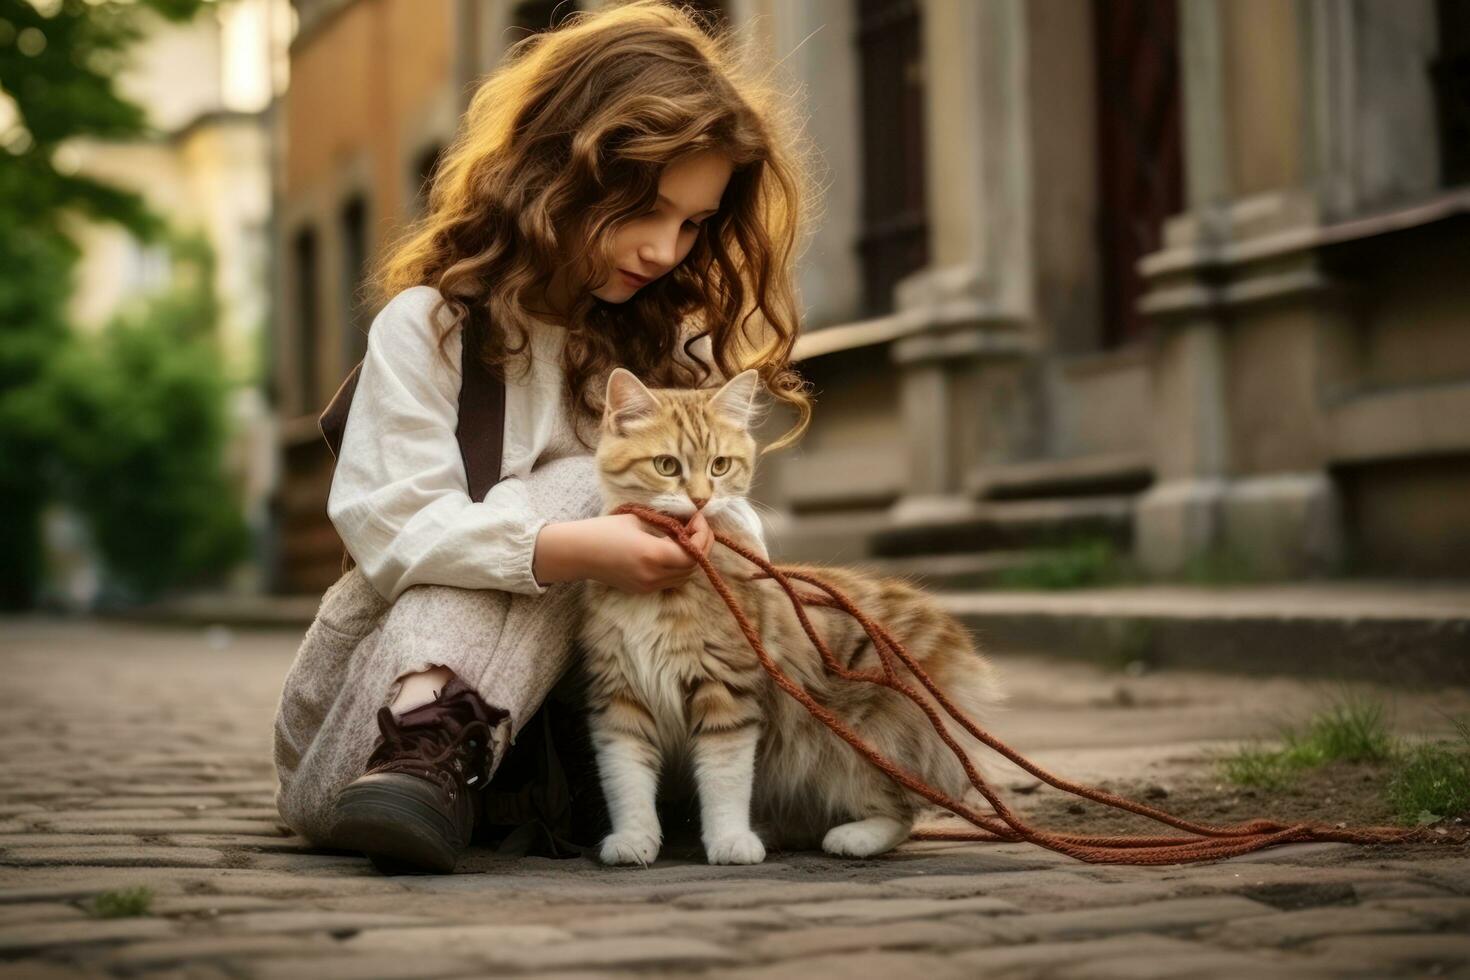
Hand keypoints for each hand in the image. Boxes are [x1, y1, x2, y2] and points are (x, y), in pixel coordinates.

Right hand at [533, 510, 714, 593]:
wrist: (577, 552)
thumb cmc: (604, 530)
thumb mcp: (638, 519)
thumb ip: (665, 523)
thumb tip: (687, 521)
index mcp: (653, 555)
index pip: (694, 553)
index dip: (702, 536)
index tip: (698, 518)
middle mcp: (653, 575)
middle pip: (693, 567)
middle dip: (701, 546)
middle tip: (697, 526)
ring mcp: (647, 586)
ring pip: (684, 577)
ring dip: (691, 558)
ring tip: (686, 537)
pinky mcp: (641, 590)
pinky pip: (670, 581)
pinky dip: (678, 567)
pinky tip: (672, 550)